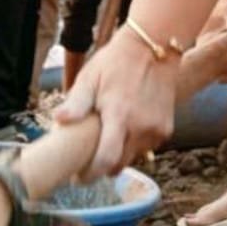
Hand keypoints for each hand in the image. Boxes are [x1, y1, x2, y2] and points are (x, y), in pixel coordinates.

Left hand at [54, 23, 226, 177]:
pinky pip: (147, 147)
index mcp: (119, 116)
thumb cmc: (117, 61)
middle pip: (119, 165)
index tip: (77, 178)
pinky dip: (135, 145)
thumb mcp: (90, 77)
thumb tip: (60, 120)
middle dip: (102, 168)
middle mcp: (141, 127)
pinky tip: (126, 129)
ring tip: (108, 140)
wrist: (155, 46)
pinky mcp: (166, 128)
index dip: (90, 175)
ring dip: (120, 155)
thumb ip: (77, 102)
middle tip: (88, 161)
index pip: (106, 161)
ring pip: (134, 157)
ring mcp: (156, 129)